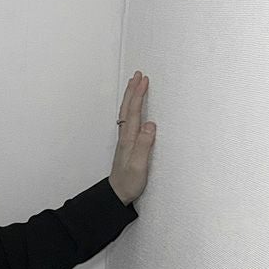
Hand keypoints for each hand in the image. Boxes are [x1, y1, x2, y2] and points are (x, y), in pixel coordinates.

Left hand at [108, 70, 155, 205]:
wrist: (117, 195)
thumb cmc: (129, 183)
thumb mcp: (140, 166)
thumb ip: (145, 145)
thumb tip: (150, 124)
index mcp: (129, 140)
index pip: (134, 112)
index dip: (139, 95)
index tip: (144, 79)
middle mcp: (125, 137)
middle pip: (128, 109)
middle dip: (133, 91)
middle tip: (138, 74)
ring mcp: (125, 141)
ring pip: (127, 114)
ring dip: (131, 98)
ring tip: (135, 85)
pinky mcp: (127, 145)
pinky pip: (128, 121)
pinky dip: (131, 109)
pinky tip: (134, 109)